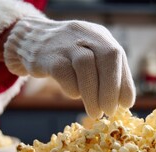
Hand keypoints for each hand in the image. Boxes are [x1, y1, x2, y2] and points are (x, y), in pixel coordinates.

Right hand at [4, 17, 135, 117]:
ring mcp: (66, 43)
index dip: (124, 82)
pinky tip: (74, 94)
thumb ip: (107, 73)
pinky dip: (72, 89)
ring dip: (93, 94)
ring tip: (95, 113)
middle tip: (110, 111)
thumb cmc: (67, 55)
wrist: (29, 39)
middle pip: (107, 57)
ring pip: (86, 66)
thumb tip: (125, 102)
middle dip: (111, 88)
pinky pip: (64, 74)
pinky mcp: (48, 56)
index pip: (117, 55)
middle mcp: (85, 34)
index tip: (126, 105)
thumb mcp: (90, 55)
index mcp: (99, 35)